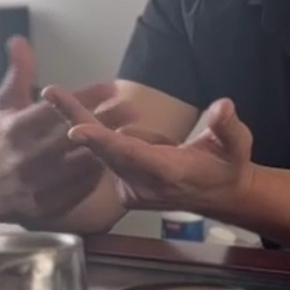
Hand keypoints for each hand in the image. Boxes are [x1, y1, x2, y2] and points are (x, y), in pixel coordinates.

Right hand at [0, 37, 136, 219]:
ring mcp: (35, 185)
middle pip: (70, 138)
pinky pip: (79, 188)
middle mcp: (23, 159)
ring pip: (78, 165)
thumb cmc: (4, 139)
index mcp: (13, 130)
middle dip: (104, 122)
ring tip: (133, 132)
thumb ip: (18, 74)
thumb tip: (18, 40)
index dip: (82, 98)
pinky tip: (118, 158)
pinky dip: (99, 172)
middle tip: (132, 108)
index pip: (53, 111)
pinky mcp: (48, 205)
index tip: (110, 86)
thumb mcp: (5, 105)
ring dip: (107, 148)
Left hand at [61, 96, 255, 214]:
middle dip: (79, 121)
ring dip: (95, 127)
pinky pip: (110, 155)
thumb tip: (223, 106)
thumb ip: (228, 128)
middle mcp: (144, 185)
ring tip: (84, 107)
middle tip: (52, 93)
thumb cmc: (229, 165)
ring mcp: (131, 189)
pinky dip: (112, 140)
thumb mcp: (238, 146)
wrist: (221, 196)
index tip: (74, 130)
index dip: (103, 142)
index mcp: (169, 173)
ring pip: (106, 152)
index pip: (131, 156)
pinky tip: (145, 142)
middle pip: (105, 150)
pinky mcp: (124, 187)